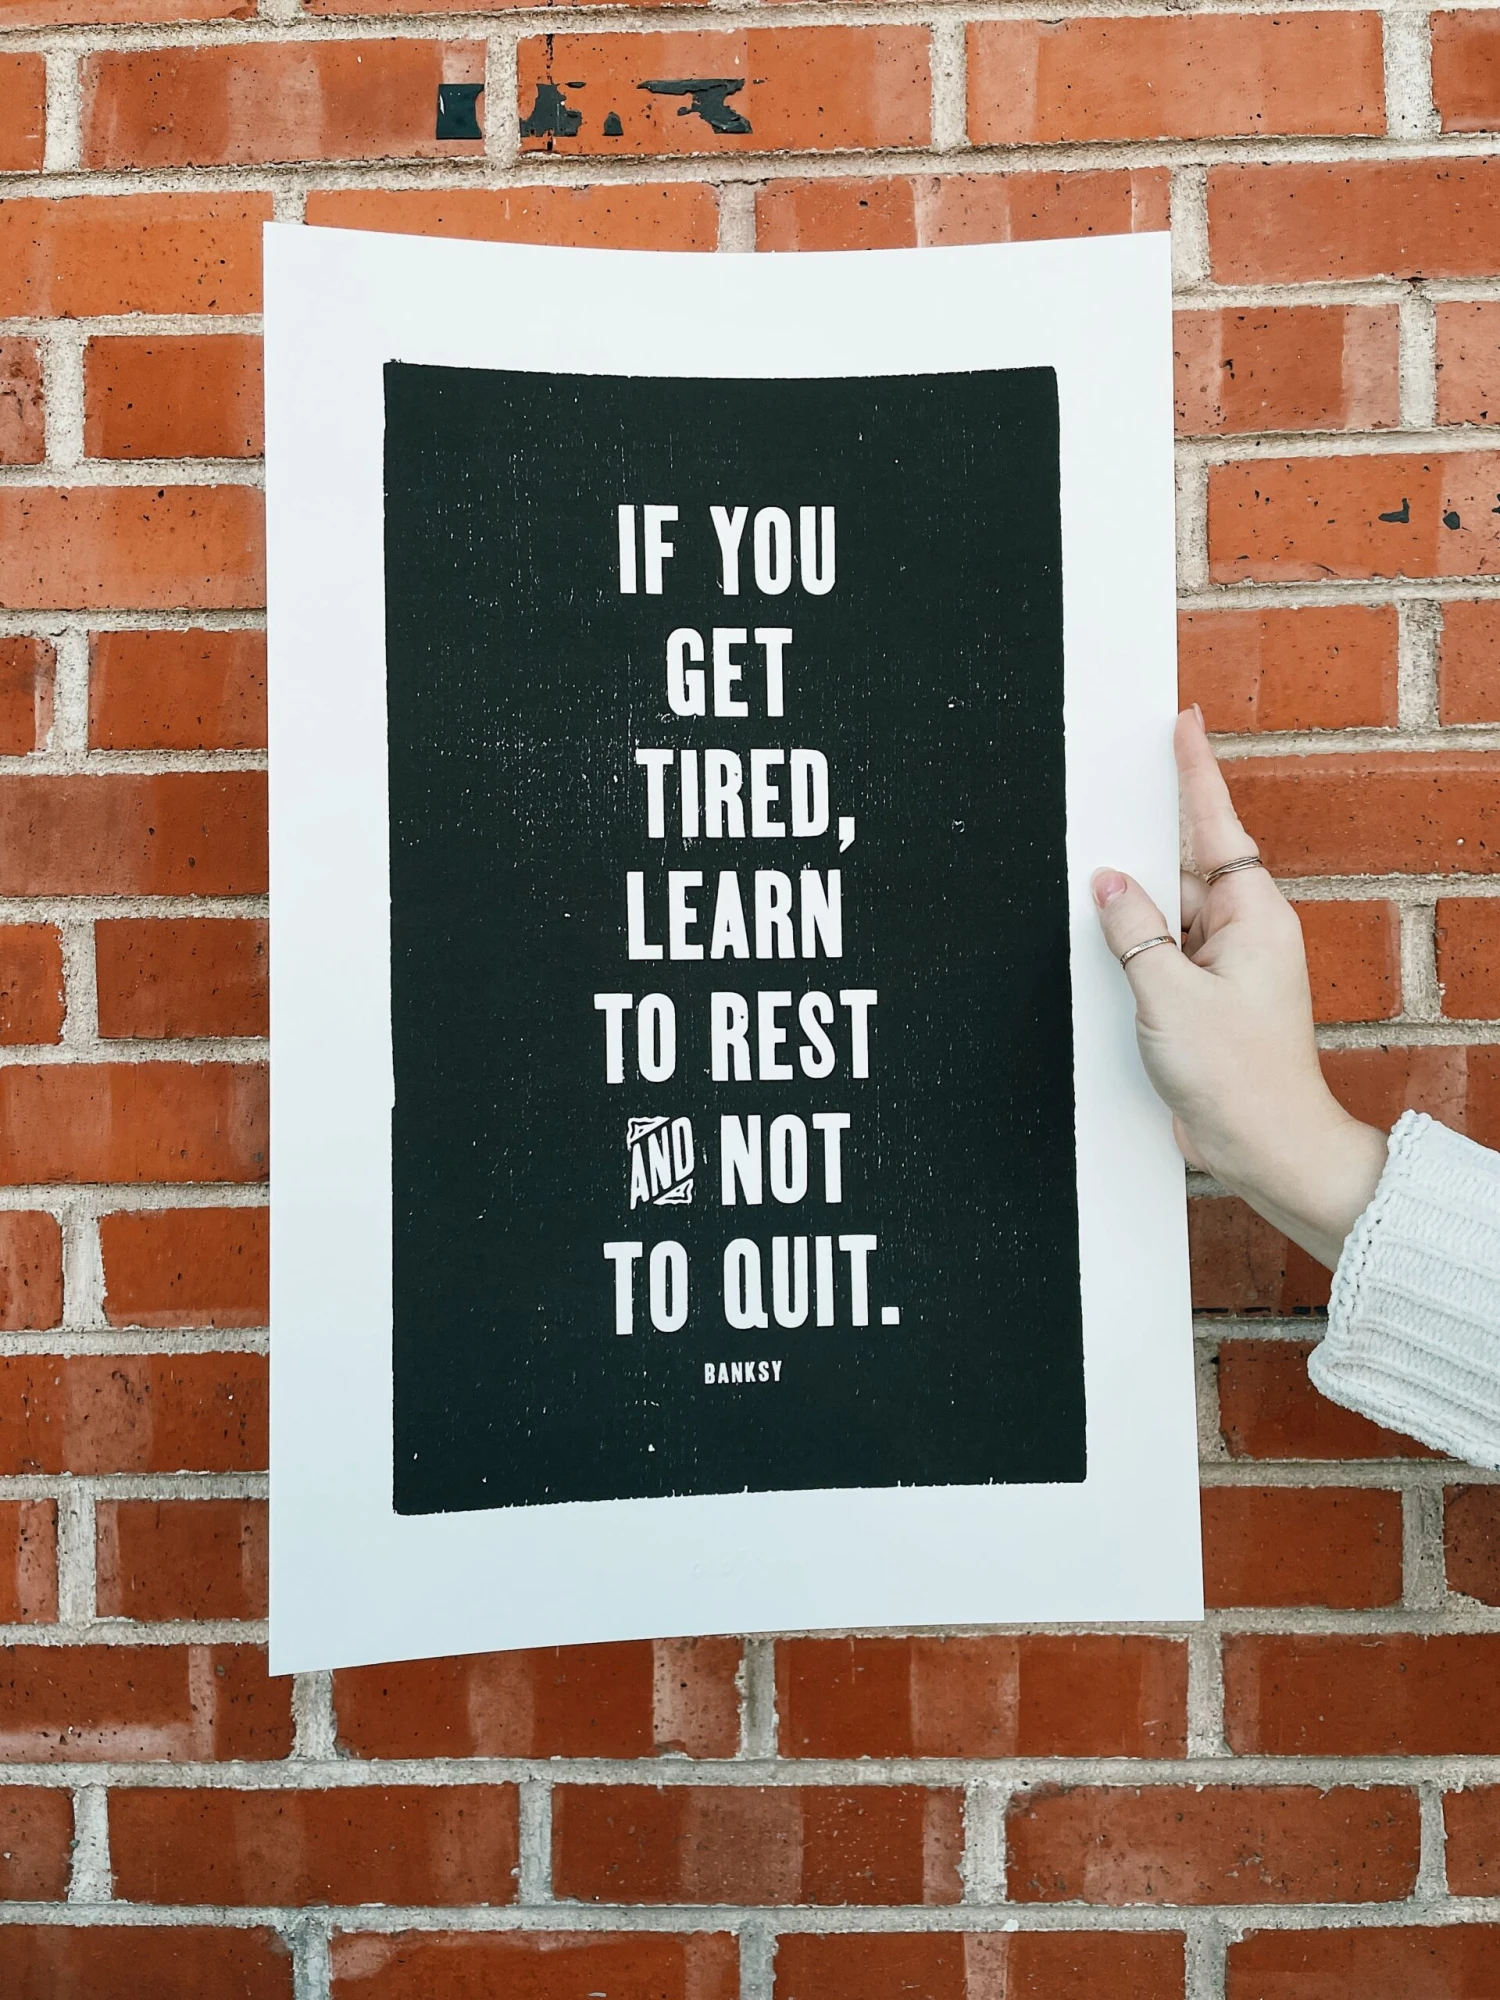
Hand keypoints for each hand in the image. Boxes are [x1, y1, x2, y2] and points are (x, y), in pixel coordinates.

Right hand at [1091, 707, 1387, 1268]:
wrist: (1265, 1148)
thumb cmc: (1238, 1076)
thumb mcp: (1168, 993)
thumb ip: (1132, 929)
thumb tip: (1107, 883)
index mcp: (1253, 915)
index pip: (1216, 825)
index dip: (1194, 772)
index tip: (1182, 724)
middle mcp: (1244, 933)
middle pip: (1182, 868)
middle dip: (1142, 849)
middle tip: (1103, 809)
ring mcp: (1226, 968)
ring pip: (1167, 915)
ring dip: (1134, 913)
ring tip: (1096, 900)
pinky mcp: (1205, 1001)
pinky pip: (1163, 955)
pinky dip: (1135, 950)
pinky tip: (1107, 949)